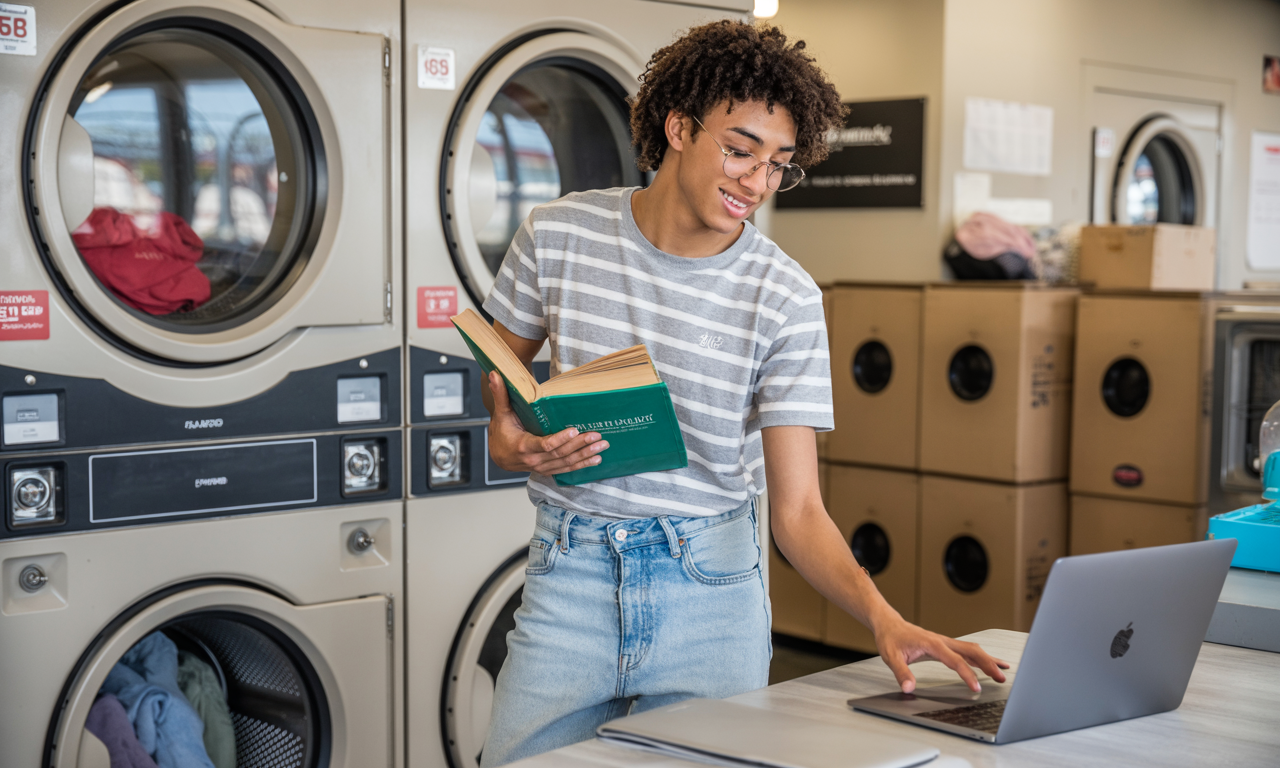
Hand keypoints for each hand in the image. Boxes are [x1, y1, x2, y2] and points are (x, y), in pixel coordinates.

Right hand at [486, 372, 608, 473]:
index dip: (560, 439)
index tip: (574, 431)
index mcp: (523, 446)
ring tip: (601, 447)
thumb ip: (500, 394)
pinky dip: (582, 465)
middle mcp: (534, 460)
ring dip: (585, 455)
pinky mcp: (548, 470)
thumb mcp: (501, 413)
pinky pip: (566, 469)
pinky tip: (596, 459)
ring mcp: (542, 467)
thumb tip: (494, 374)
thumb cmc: (502, 433)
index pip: (544, 444)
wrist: (499, 455)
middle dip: (580, 445)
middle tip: (596, 436)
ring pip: (566, 463)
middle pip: (560, 454)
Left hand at [873, 616, 1009, 693]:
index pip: (955, 661)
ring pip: (972, 649)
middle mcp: (943, 641)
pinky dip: (981, 657)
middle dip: (988, 664)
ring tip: (1003, 671)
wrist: (889, 623)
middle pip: (971, 651)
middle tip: (1001, 678)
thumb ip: (901, 673)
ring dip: (988, 660)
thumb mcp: (892, 657)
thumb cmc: (891, 638)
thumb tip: (909, 688)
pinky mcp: (946, 645)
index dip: (967, 675)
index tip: (976, 688)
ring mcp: (946, 642)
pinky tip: (990, 663)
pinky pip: (967, 650)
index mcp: (932, 644)